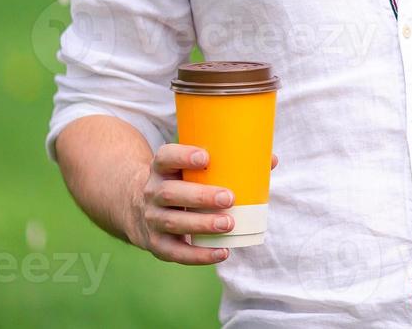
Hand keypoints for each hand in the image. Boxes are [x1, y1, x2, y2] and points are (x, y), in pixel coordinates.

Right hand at [124, 144, 278, 264]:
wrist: (140, 209)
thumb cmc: (183, 182)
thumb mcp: (193, 169)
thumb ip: (228, 163)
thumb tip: (271, 161)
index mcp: (162, 168)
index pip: (165, 157)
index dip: (182, 156)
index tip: (206, 157)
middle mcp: (152, 192)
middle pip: (170, 193)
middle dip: (200, 196)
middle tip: (229, 198)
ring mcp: (152, 219)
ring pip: (173, 222)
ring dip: (202, 224)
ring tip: (229, 224)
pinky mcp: (156, 243)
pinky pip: (175, 252)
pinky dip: (198, 255)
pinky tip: (222, 253)